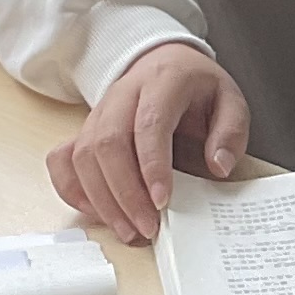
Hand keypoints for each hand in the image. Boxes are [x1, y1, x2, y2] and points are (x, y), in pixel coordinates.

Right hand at [49, 42, 248, 243]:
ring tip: (129, 230)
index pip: (149, 124)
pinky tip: (99, 213)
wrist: (166, 64)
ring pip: (83, 155)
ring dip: (102, 200)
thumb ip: (231, 132)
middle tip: (147, 226)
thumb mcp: (230, 101)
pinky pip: (64, 161)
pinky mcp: (83, 130)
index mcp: (163, 81)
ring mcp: (98, 112)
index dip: (152, 165)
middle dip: (125, 192)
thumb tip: (219, 166)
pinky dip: (75, 190)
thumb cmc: (197, 89)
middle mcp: (123, 94)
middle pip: (108, 143)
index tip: (161, 201)